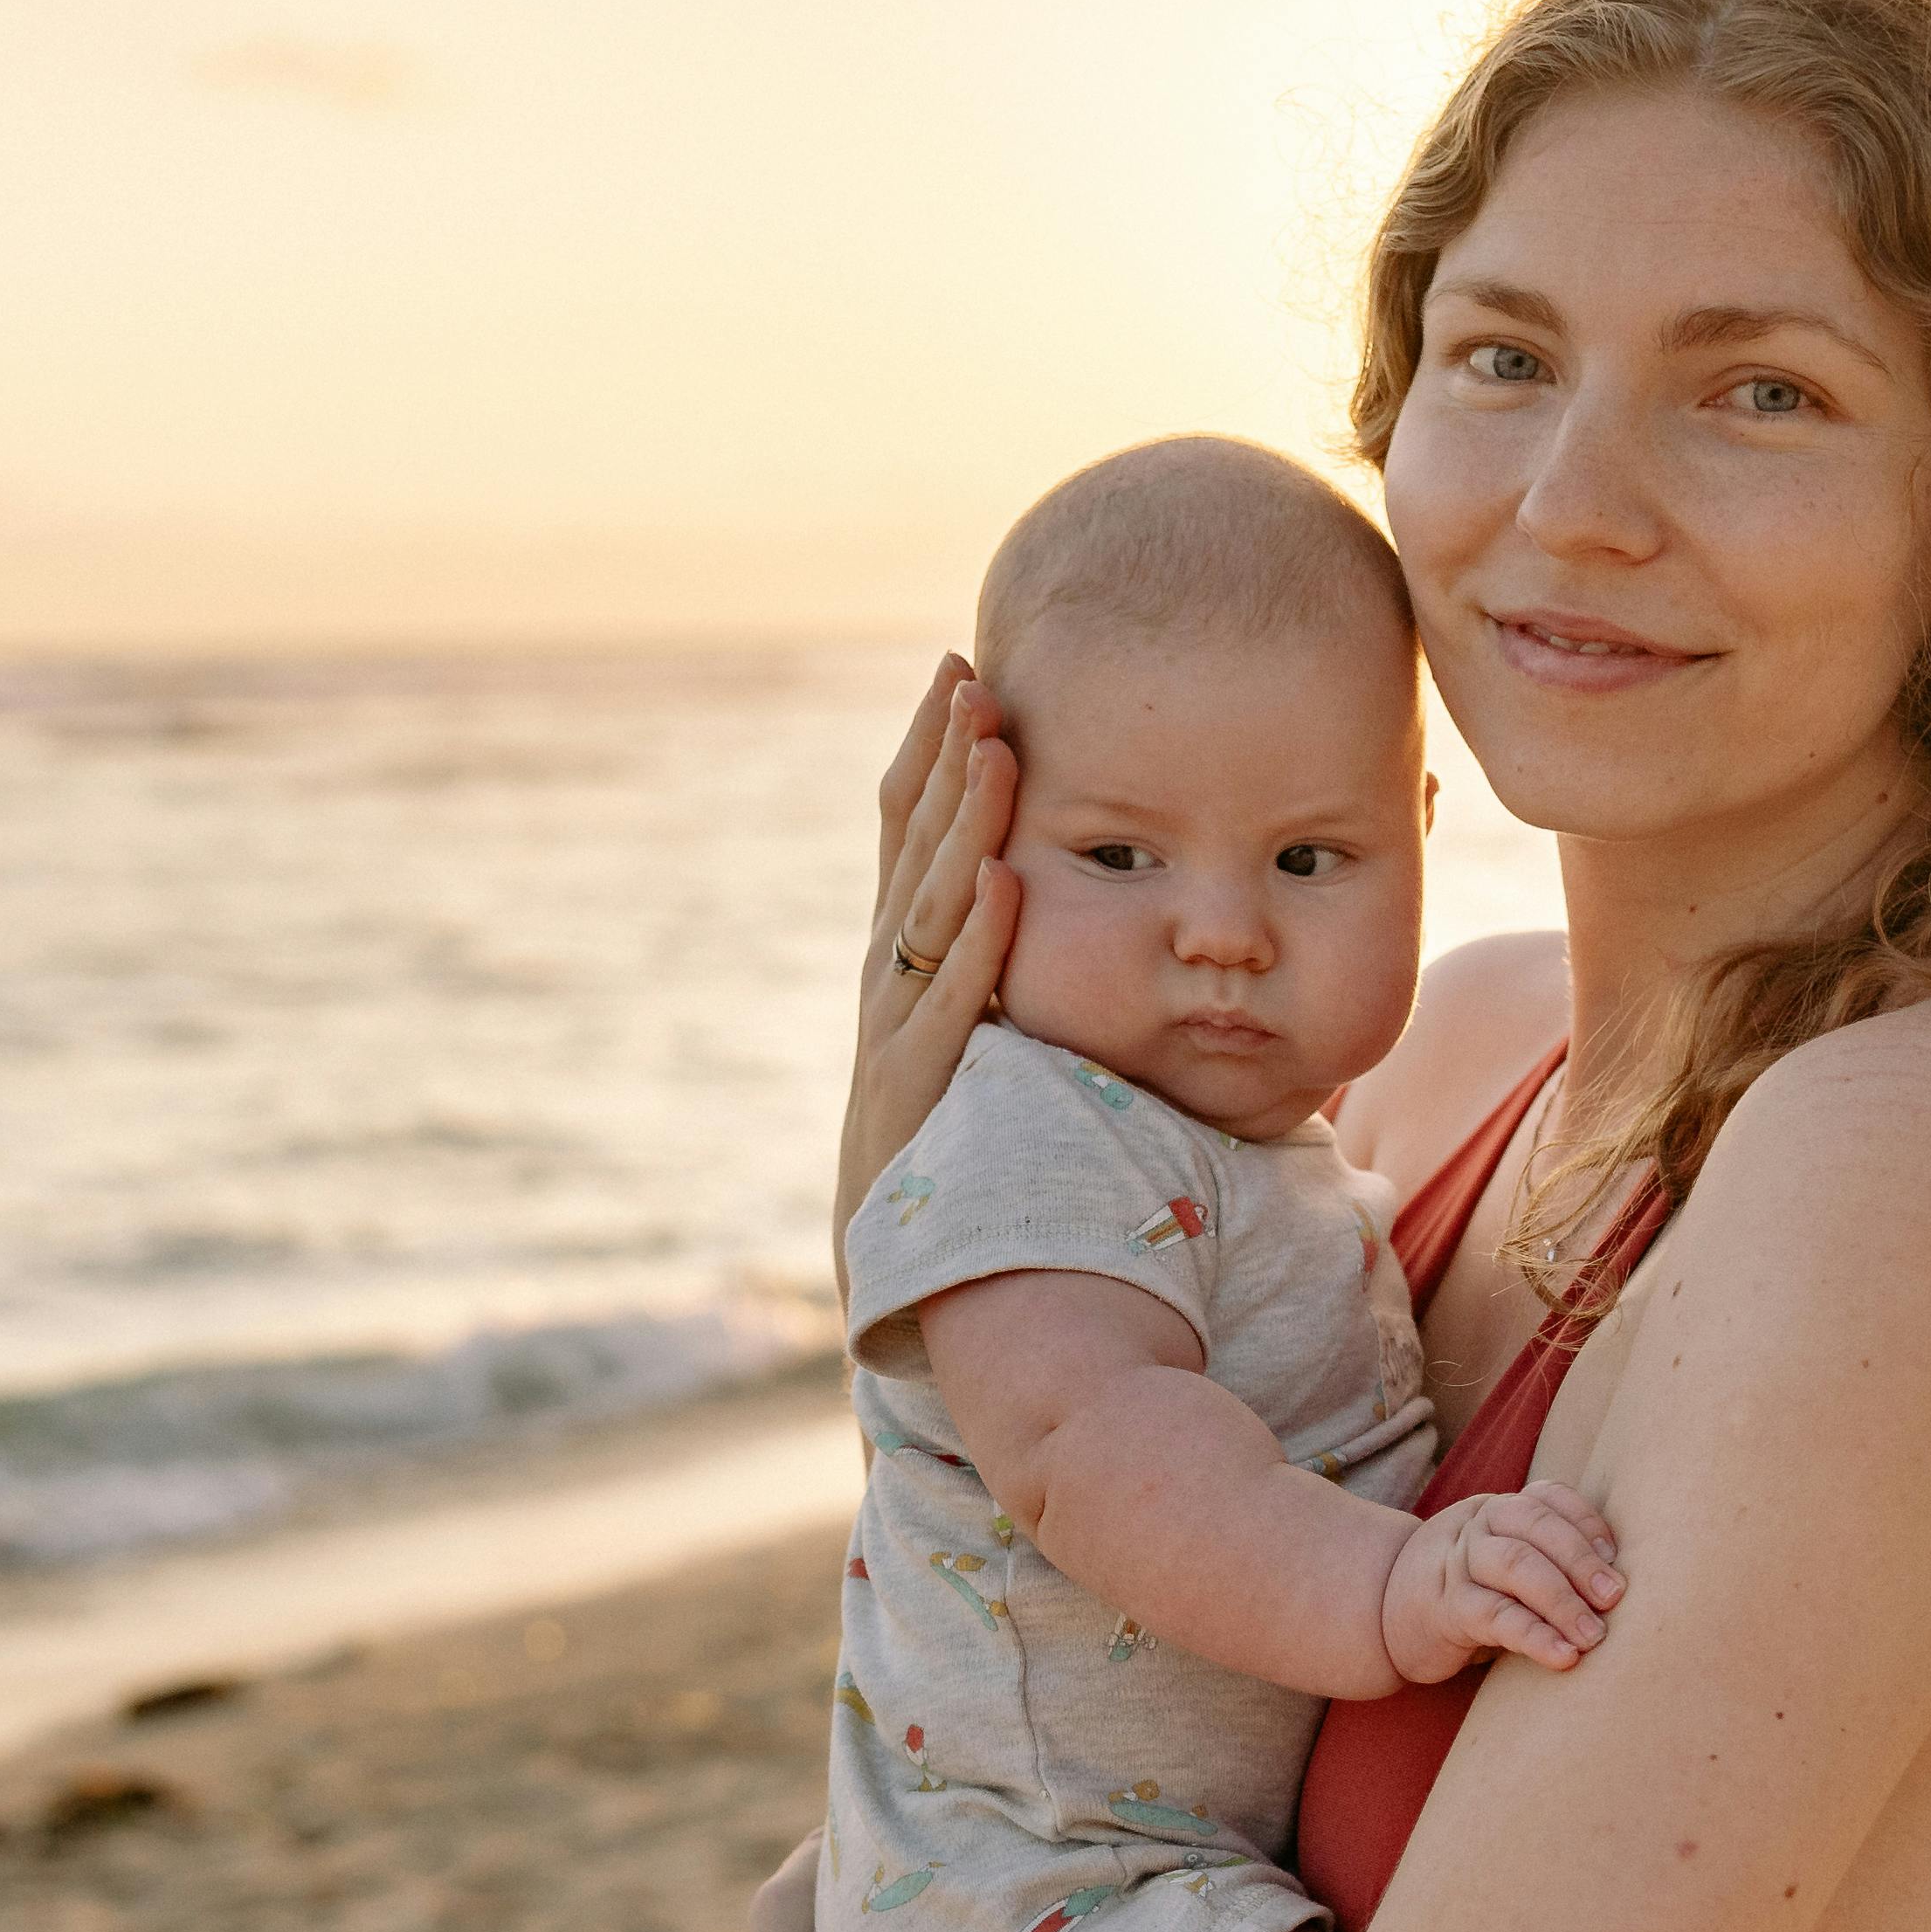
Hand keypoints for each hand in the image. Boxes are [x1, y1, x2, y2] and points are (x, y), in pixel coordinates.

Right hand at [838, 661, 1022, 1273]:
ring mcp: (892, 1027)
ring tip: (994, 748)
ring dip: (962, 824)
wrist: (895, 1266)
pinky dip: (974, 941)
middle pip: (912, 846)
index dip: (926, 745)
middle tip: (975, 677)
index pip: (905, 824)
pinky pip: (950, 1002)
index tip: (961, 665)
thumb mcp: (967, 1026)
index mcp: (898, 950)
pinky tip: (1001, 881)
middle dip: (942, 758)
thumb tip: (1045, 873)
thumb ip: (992, 954)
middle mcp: (884, 973)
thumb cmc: (951, 1137)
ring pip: (927, 906)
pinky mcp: (914, 1086)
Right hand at [1378, 1489, 1627, 1686]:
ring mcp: (1457, 1565)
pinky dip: (1535, 1636)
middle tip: (1615, 1598)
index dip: (1586, 1523)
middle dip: (1582, 1562)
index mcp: (1498, 1510)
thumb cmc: (1465, 1593)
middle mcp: (1477, 1527)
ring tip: (1595, 1636)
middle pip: (1536, 1527)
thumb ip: (1546, 1561)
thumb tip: (1618, 1590)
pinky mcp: (1445, 1609)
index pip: (1548, 1497)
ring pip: (1517, 1566)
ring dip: (1564, 1601)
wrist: (1383, 1616)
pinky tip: (1563, 1656)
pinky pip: (1496, 1616)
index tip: (1616, 1558)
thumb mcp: (1502, 1564)